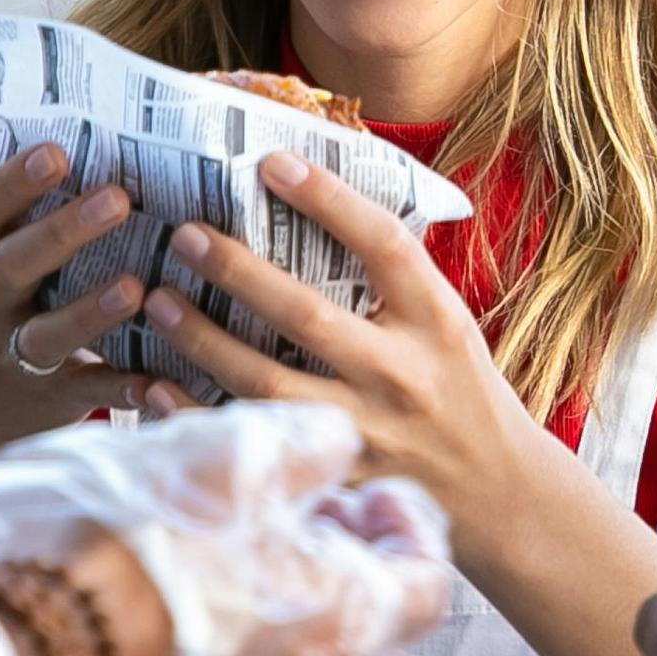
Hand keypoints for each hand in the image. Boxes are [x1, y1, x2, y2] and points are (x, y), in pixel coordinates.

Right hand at [0, 146, 152, 492]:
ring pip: (46, 334)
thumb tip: (110, 141)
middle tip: (117, 197)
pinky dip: (117, 387)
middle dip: (62, 231)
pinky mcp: (47, 400)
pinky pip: (84, 393)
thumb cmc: (0, 314)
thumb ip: (33, 216)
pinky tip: (154, 378)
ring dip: (89, 311)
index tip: (57, 150)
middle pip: (14, 264)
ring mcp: (16, 355)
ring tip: (134, 288)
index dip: (14, 180)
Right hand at [0, 401, 458, 655]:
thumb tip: (337, 447)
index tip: (358, 485)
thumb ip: (305, 445)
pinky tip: (177, 622)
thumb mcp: (224, 455)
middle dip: (341, 565)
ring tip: (222, 562)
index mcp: (354, 624)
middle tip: (284, 516)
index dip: (401, 521)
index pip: (428, 578)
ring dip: (286, 615)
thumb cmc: (122, 544)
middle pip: (369, 629)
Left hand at [134, 152, 567, 539]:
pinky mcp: (338, 477)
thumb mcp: (447, 324)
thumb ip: (394, 280)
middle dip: (237, 272)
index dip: (327, 199)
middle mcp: (401, 373)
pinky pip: (254, 442)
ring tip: (155, 300)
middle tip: (184, 235)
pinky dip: (199, 415)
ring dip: (203, 340)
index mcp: (435, 321)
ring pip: (268, 383)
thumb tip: (316, 205)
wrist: (501, 493)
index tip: (271, 162)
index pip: (382, 244)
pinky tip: (156, 386)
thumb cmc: (462, 392)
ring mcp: (367, 431)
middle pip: (306, 315)